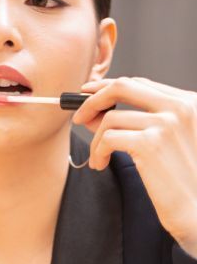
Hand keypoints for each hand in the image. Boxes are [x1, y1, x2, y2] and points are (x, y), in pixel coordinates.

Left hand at [73, 77, 196, 256]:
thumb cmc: (184, 180)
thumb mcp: (164, 142)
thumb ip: (136, 123)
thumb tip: (94, 112)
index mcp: (189, 104)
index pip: (141, 83)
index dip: (109, 87)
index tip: (89, 93)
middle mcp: (181, 108)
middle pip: (123, 87)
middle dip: (93, 99)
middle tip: (78, 116)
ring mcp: (166, 124)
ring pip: (110, 119)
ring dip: (96, 140)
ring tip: (99, 158)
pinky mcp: (150, 144)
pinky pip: (108, 138)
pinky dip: (98, 152)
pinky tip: (101, 164)